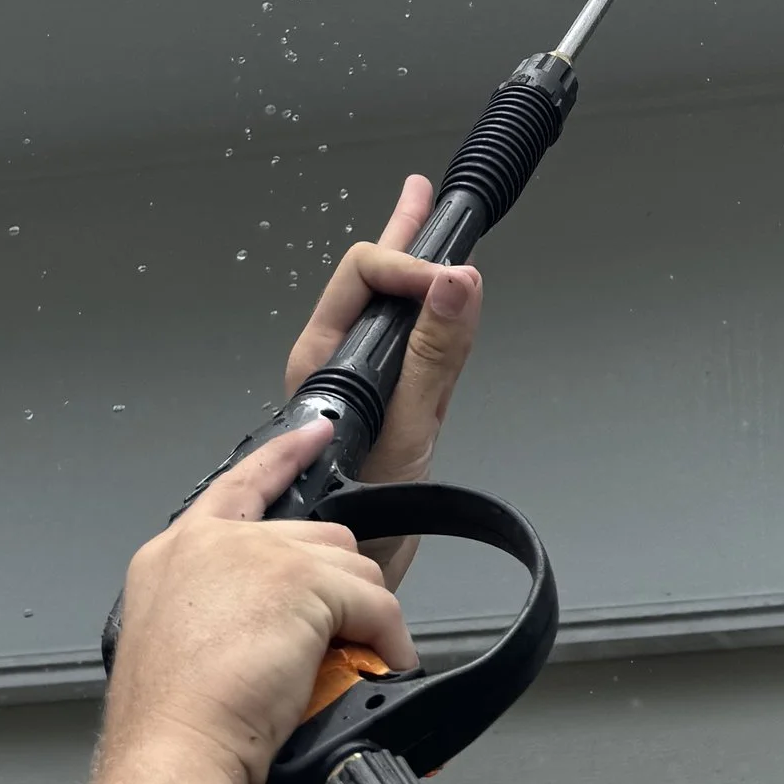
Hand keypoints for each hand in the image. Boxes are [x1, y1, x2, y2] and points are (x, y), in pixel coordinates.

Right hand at [104, 421, 415, 783]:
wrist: (172, 757)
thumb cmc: (167, 730)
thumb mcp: (178, 649)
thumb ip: (219, 613)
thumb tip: (272, 629)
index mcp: (174, 556)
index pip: (239, 486)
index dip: (283, 457)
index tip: (315, 433)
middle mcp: (214, 542)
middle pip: (313, 538)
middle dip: (336, 589)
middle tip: (334, 643)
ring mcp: (260, 556)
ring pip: (350, 569)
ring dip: (363, 617)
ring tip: (351, 665)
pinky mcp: (302, 583)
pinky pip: (375, 606)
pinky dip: (388, 640)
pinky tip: (382, 667)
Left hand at [283, 175, 483, 584]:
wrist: (344, 588)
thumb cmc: (360, 524)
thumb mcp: (406, 435)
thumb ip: (432, 357)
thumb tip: (455, 283)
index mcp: (325, 360)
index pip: (366, 277)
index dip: (411, 264)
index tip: (457, 280)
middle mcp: (334, 366)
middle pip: (367, 280)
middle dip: (400, 234)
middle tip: (421, 195)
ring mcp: (356, 386)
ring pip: (381, 308)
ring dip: (405, 264)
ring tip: (424, 225)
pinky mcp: (381, 408)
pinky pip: (398, 342)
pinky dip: (419, 308)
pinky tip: (430, 304)